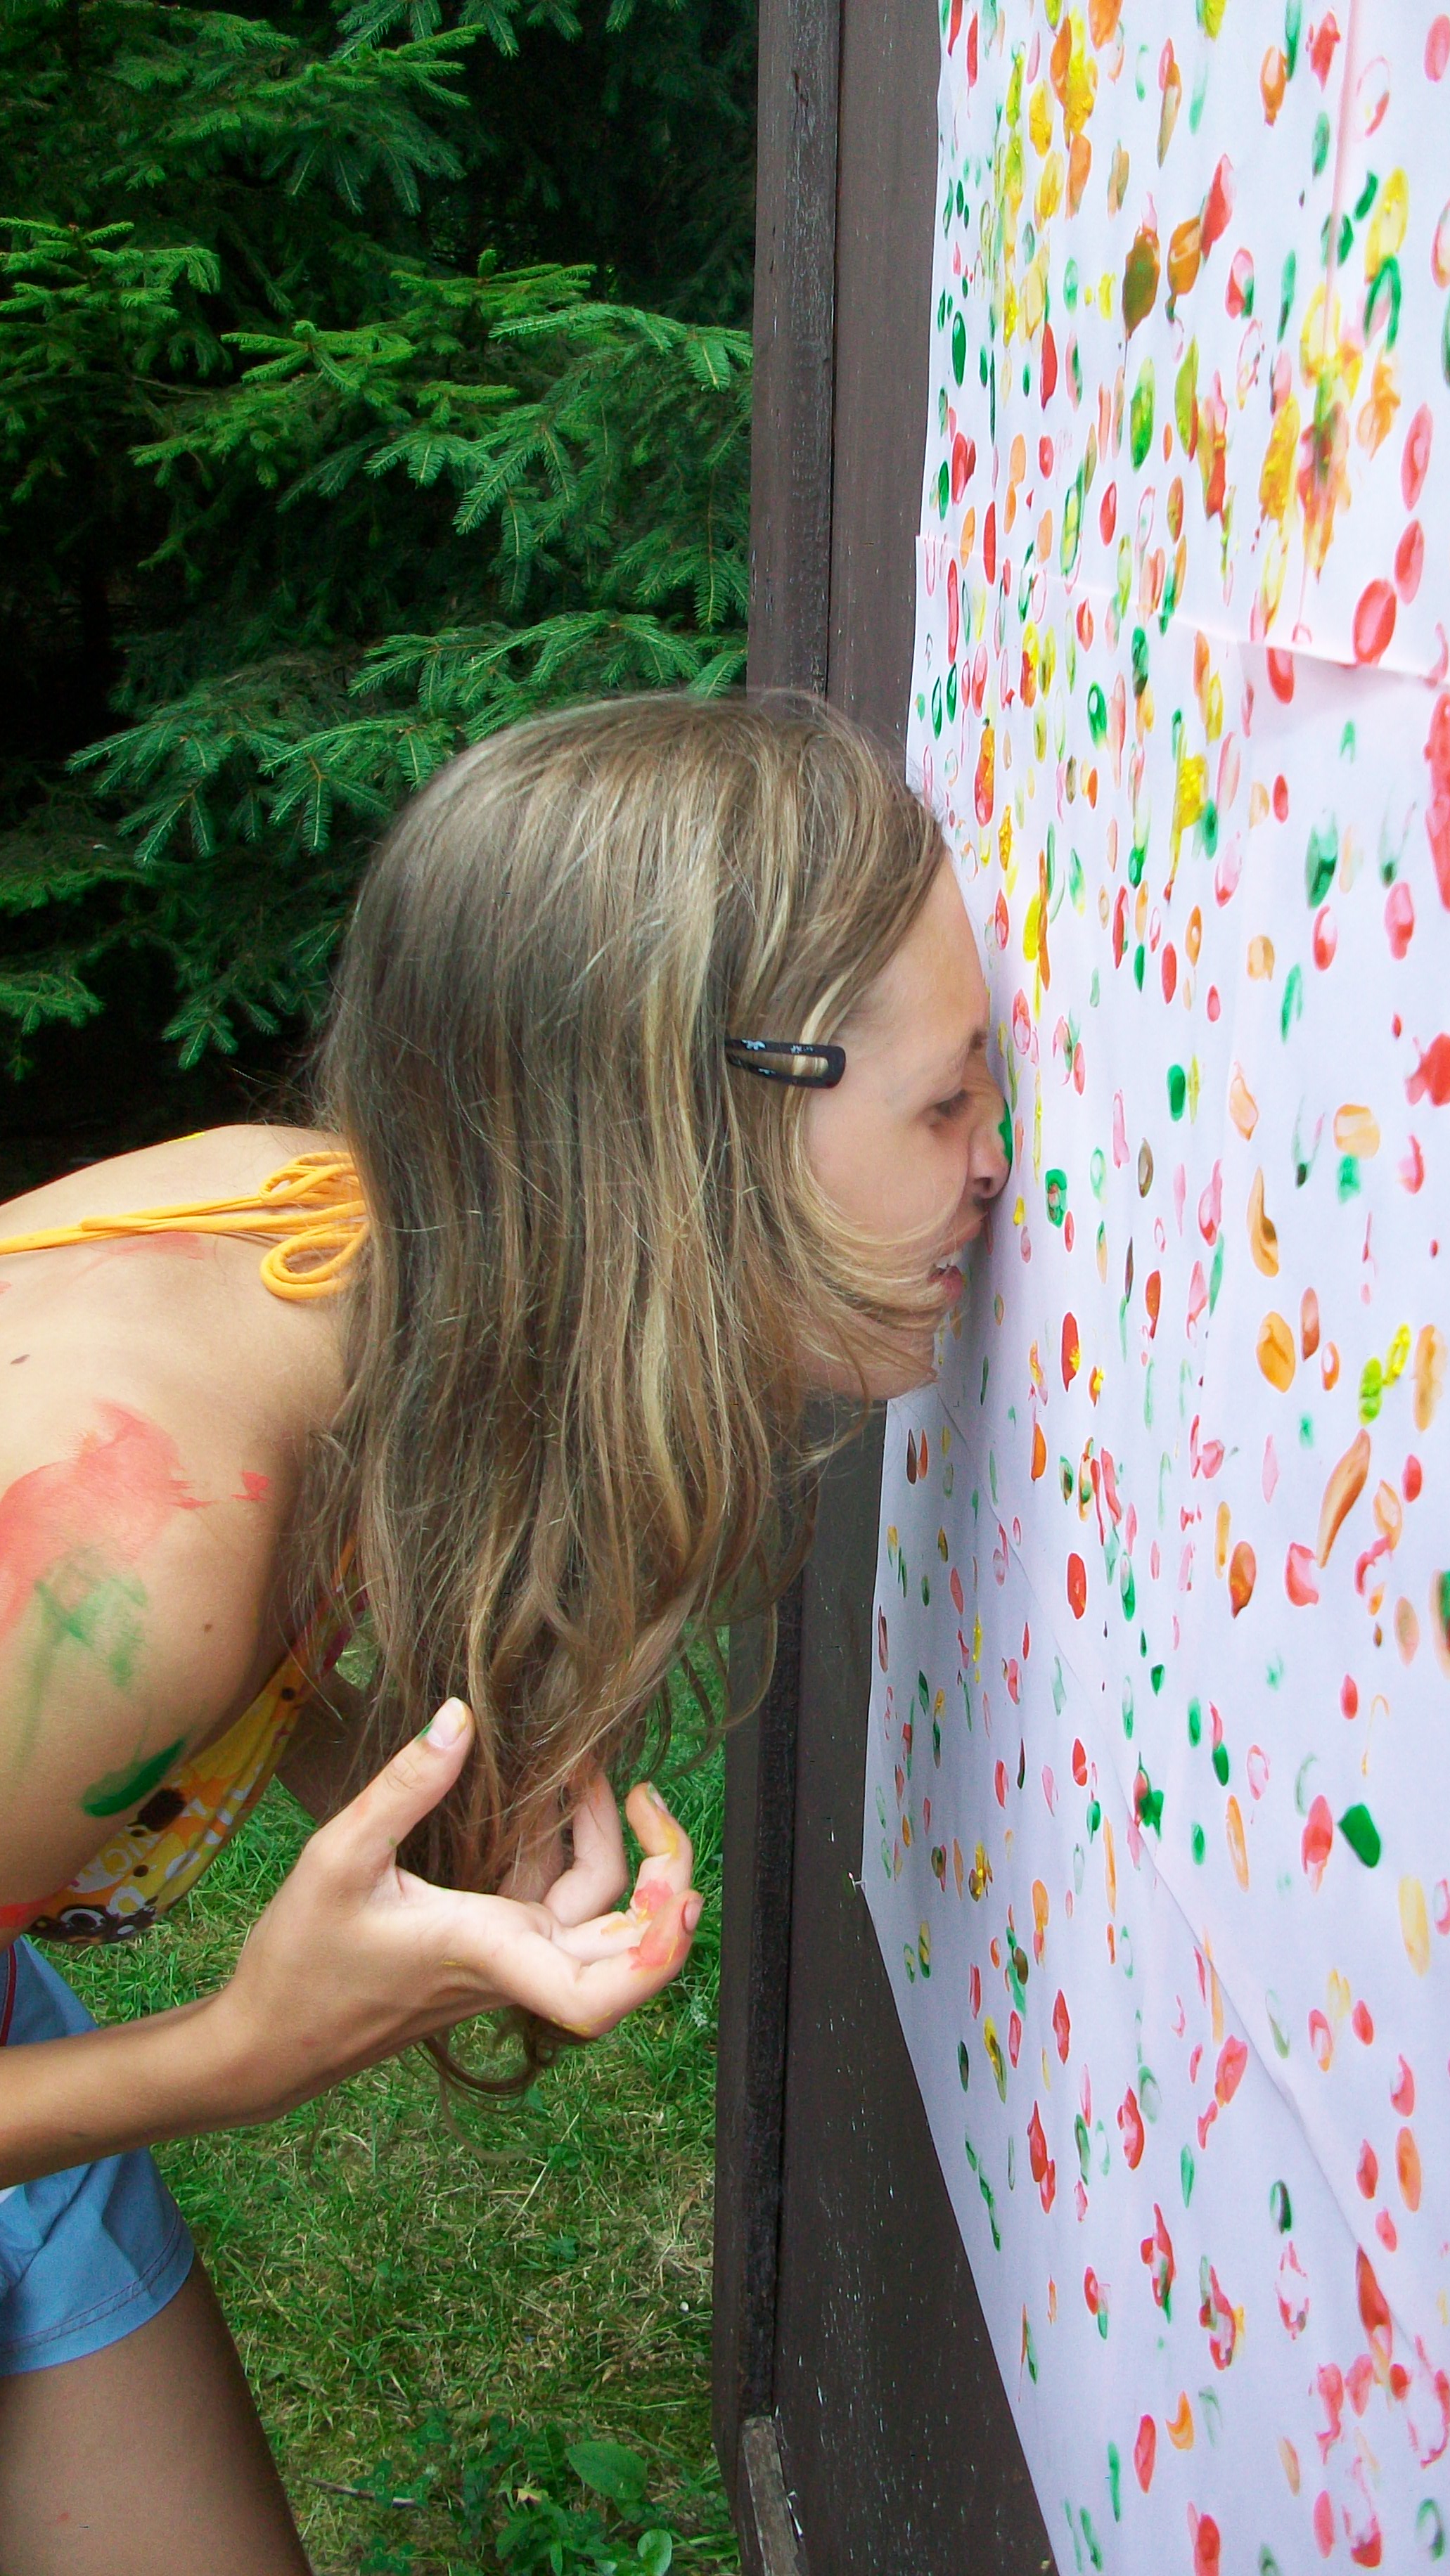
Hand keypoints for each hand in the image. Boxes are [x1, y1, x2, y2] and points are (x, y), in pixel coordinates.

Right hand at [209, 1701, 701, 2123]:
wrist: (270, 2042)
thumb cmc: (300, 1962)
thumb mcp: (338, 1858)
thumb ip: (402, 1788)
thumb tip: (458, 1716)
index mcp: (491, 1954)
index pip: (599, 1995)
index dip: (658, 1958)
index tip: (680, 1892)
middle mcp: (515, 1965)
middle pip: (626, 1941)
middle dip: (662, 1872)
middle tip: (646, 1790)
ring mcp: (509, 1961)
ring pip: (597, 1917)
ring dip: (615, 1850)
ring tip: (589, 1773)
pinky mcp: (493, 1952)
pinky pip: (557, 1908)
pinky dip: (569, 1856)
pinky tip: (547, 1802)